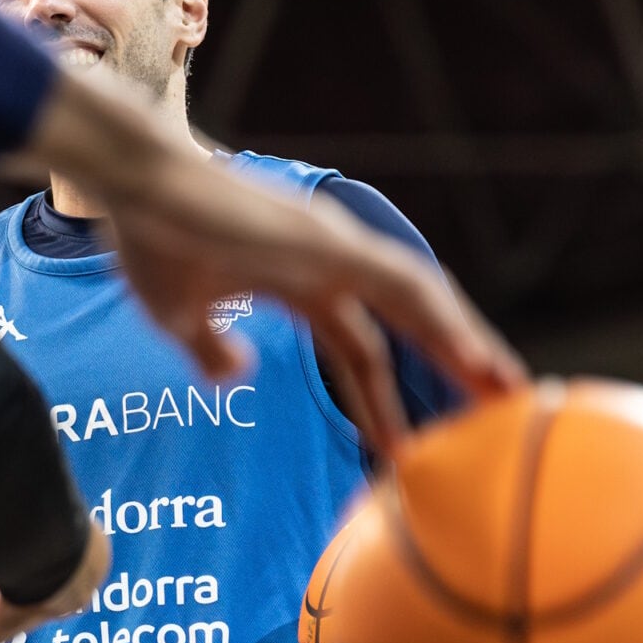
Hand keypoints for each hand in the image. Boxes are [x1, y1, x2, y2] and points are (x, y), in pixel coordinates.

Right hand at [25, 70, 527, 455]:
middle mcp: (329, 266)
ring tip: (506, 391)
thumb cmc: (152, 243)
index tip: (400, 452)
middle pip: (408, 326)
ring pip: (421, 302)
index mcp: (300, 286)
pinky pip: (404, 284)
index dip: (381, 402)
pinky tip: (471, 355)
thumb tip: (238, 373)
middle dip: (451, 370)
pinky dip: (443, 319)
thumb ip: (212, 351)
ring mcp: (336, 250)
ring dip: (465, 346)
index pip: (359, 352)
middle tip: (496, 418)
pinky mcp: (332, 241)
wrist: (136, 191)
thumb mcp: (178, 319)